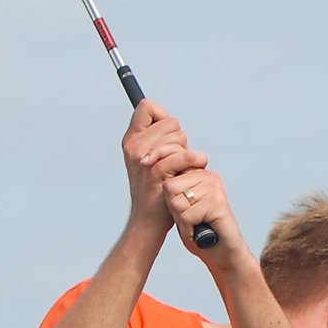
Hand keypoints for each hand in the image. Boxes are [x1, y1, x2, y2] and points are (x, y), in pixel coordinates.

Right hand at [121, 100, 207, 235]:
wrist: (148, 221)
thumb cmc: (155, 191)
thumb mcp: (149, 161)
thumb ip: (157, 140)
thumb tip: (172, 123)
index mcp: (131, 140)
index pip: (147, 106)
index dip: (162, 117)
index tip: (167, 136)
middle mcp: (134, 147)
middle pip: (170, 121)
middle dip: (179, 139)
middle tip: (176, 160)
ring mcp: (144, 159)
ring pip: (179, 136)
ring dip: (187, 152)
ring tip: (180, 169)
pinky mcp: (158, 172)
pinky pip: (184, 154)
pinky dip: (195, 160)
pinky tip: (196, 168)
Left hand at [162, 163, 248, 265]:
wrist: (223, 255)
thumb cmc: (200, 233)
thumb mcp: (181, 209)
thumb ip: (173, 192)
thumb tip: (161, 179)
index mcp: (199, 174)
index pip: (168, 181)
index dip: (171, 203)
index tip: (186, 213)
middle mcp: (208, 177)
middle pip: (170, 189)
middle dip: (176, 211)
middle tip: (192, 220)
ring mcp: (214, 188)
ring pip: (177, 203)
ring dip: (183, 222)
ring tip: (197, 226)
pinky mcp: (217, 203)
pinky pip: (187, 216)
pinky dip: (189, 230)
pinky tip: (200, 233)